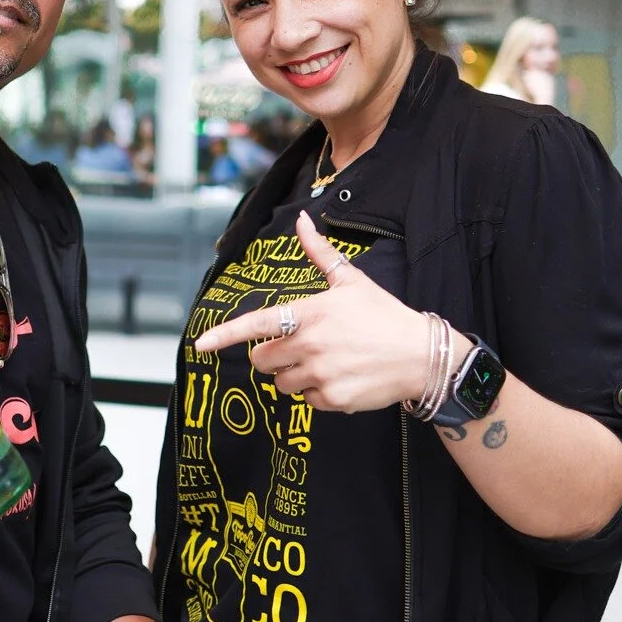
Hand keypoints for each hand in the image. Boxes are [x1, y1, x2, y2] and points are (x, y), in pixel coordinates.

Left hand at [193, 211, 427, 412]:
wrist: (421, 356)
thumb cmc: (383, 314)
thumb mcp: (351, 280)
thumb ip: (319, 252)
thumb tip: (302, 220)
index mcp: (309, 313)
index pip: (257, 325)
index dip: (225, 335)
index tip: (200, 344)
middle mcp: (310, 345)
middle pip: (263, 360)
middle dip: (272, 355)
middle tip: (298, 345)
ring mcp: (321, 375)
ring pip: (282, 383)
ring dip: (294, 375)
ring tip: (325, 360)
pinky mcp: (334, 400)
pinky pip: (307, 401)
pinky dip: (317, 393)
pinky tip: (340, 376)